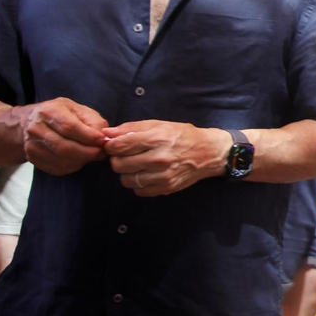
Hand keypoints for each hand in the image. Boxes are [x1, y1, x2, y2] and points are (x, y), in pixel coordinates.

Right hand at [17, 98, 106, 174]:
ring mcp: (32, 145)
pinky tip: (80, 160)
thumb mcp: (78, 109)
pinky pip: (57, 168)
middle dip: (88, 152)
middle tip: (101, 152)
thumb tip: (103, 139)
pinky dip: (73, 166)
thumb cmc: (61, 114)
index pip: (69, 127)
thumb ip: (93, 121)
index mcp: (49, 111)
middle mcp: (36, 129)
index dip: (88, 136)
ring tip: (92, 155)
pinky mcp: (33, 158)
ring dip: (82, 160)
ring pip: (61, 160)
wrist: (30, 121)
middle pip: (64, 147)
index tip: (103, 141)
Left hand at [102, 120, 231, 196]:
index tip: (115, 145)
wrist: (209, 152)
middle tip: (127, 156)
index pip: (119, 146)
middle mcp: (160, 158)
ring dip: (128, 173)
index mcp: (157, 139)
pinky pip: (138, 191)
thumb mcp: (159, 125)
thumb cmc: (182, 135)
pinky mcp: (166, 188)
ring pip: (126, 180)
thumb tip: (106, 134)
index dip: (111, 146)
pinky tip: (147, 174)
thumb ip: (131, 128)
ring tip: (138, 165)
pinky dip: (139, 184)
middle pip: (119, 165)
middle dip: (118, 159)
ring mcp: (163, 176)